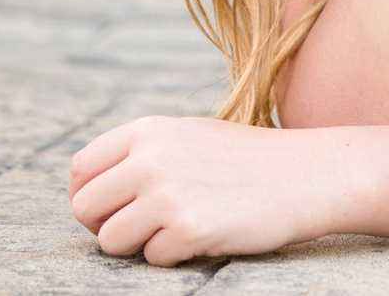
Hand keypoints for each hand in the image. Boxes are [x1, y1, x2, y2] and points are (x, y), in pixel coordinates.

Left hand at [68, 116, 340, 265]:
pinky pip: (152, 258)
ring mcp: (168, 194)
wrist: (307, 174)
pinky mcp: (189, 229)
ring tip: (176, 228)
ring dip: (139, 244)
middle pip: (85, 209)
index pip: (81, 170)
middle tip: (143, 226)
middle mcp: (151, 158)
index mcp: (148, 130)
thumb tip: (90, 188)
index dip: (92, 195)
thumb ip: (139, 154)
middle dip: (108, 225)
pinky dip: (174, 254)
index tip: (116, 206)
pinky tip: (206, 233)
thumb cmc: (247, 158)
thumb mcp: (188, 136)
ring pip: (111, 241)